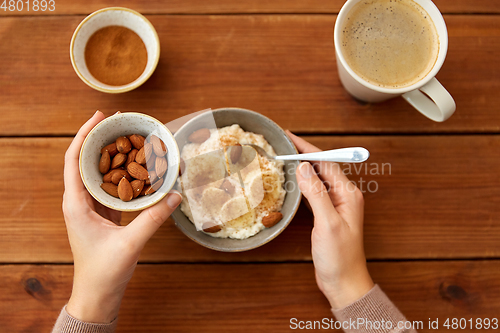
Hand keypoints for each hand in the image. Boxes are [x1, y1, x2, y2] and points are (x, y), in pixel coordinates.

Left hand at [63, 111, 181, 322]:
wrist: (98, 293)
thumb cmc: (104, 271)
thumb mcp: (130, 243)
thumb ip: (153, 218)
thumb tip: (175, 195)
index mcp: (76, 204)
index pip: (73, 160)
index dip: (84, 135)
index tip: (100, 117)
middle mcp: (80, 201)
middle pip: (85, 161)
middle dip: (101, 139)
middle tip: (120, 122)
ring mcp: (91, 208)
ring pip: (98, 173)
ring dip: (111, 154)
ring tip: (129, 138)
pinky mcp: (102, 214)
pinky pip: (111, 186)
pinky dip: (122, 173)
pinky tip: (137, 167)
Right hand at [286, 131, 373, 308]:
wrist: (344, 281)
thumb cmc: (339, 256)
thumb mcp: (327, 223)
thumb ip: (316, 194)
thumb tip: (303, 168)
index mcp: (348, 194)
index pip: (326, 162)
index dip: (307, 148)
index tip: (289, 137)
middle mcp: (344, 195)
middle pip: (323, 166)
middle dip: (304, 152)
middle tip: (284, 142)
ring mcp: (336, 205)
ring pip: (318, 177)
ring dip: (303, 165)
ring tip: (286, 156)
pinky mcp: (327, 214)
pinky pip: (315, 190)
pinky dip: (303, 181)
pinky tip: (293, 180)